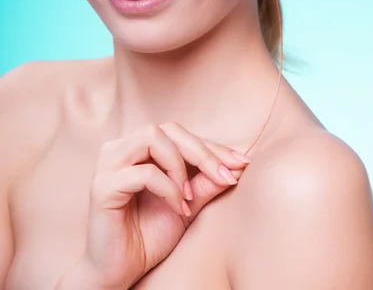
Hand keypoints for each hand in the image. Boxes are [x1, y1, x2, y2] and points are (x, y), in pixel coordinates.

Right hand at [75, 122, 249, 288]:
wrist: (119, 272)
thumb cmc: (148, 236)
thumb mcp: (187, 205)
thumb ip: (206, 183)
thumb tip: (238, 164)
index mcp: (137, 149)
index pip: (179, 134)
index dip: (212, 147)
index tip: (241, 162)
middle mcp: (120, 149)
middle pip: (167, 128)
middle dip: (202, 151)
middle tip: (224, 176)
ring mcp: (108, 164)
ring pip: (152, 137)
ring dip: (180, 165)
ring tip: (190, 195)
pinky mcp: (102, 186)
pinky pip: (144, 173)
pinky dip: (169, 189)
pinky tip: (179, 209)